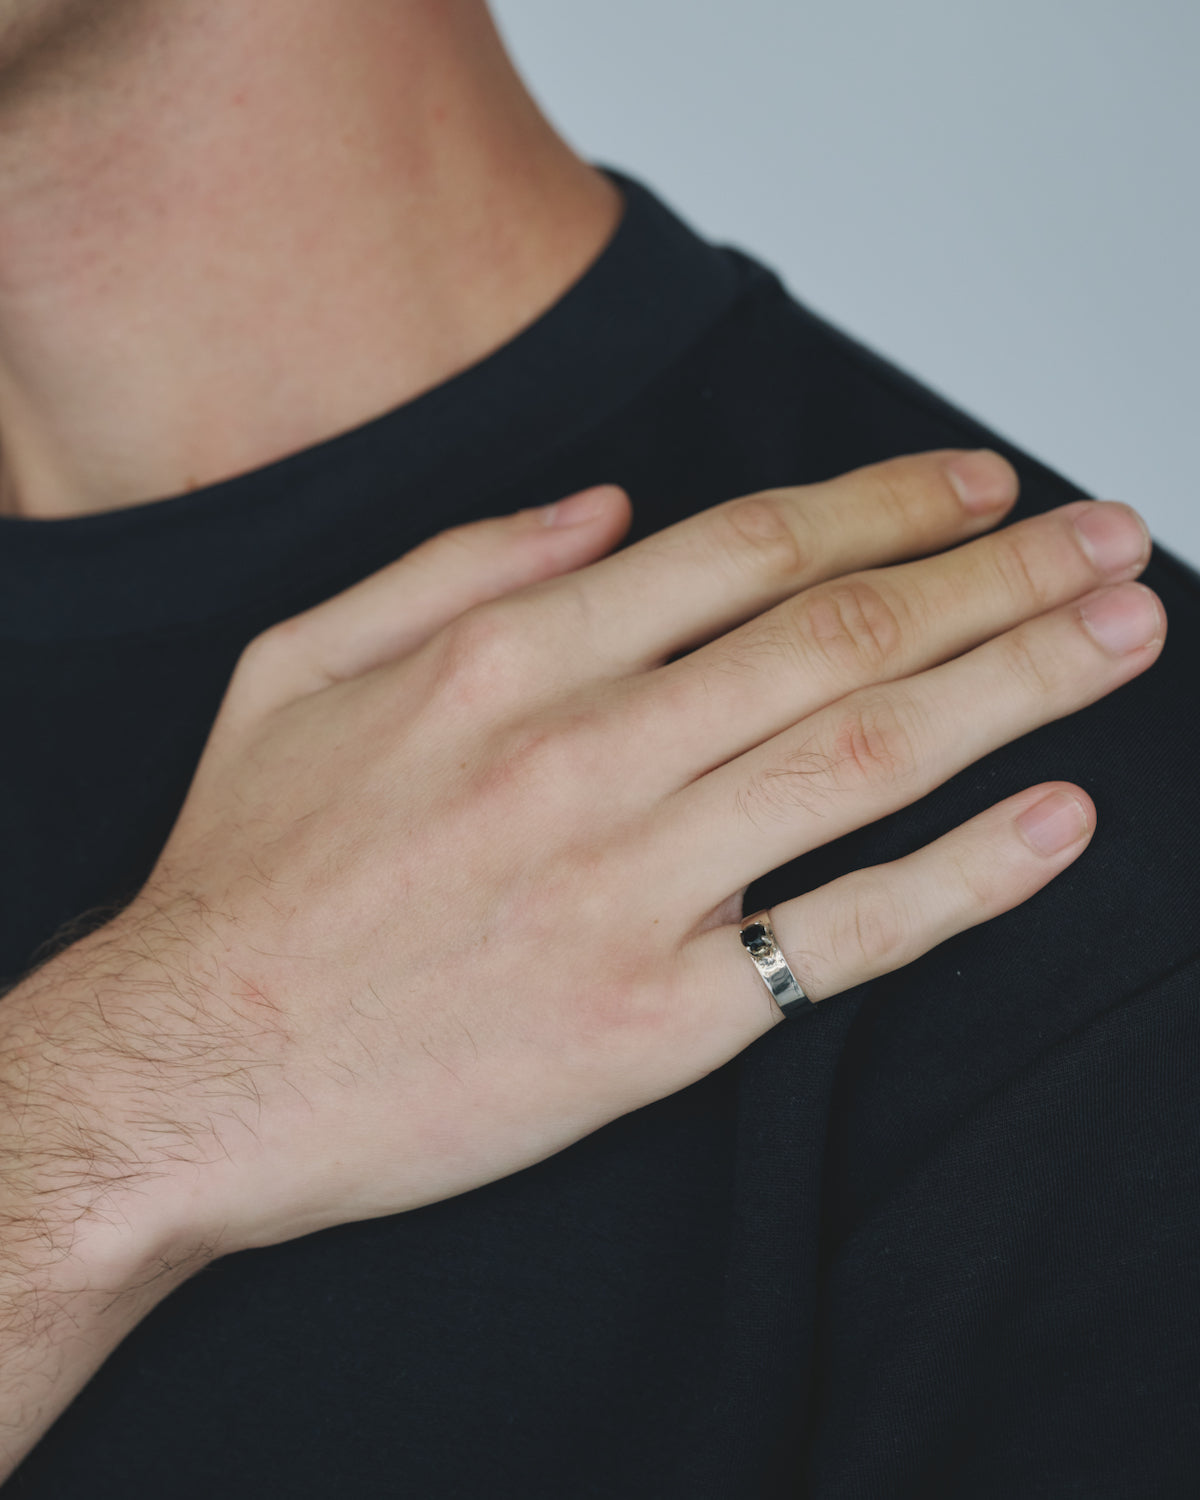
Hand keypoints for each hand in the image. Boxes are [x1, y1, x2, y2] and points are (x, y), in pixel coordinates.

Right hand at [63, 447, 1153, 1261]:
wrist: (194, 1066)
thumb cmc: (245, 873)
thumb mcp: (300, 662)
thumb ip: (457, 562)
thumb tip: (607, 507)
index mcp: (509, 655)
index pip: (750, 545)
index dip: (887, 503)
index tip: (975, 485)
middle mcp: (590, 751)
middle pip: (845, 630)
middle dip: (1000, 571)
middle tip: (1110, 538)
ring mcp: (634, 885)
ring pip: (871, 752)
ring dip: (1020, 681)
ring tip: (1121, 635)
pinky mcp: (659, 1018)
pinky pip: (848, 931)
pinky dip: (969, 873)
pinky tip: (1059, 821)